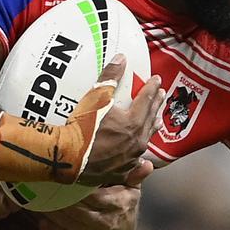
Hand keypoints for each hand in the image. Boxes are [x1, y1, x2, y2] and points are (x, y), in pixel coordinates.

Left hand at [36, 160, 151, 229]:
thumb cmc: (123, 199)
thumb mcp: (130, 185)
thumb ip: (134, 174)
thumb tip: (147, 165)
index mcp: (120, 205)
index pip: (95, 196)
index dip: (77, 186)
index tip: (62, 174)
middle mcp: (107, 224)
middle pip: (78, 210)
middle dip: (60, 198)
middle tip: (44, 183)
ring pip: (68, 224)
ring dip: (52, 211)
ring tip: (39, 197)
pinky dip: (50, 229)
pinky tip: (40, 217)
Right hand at [74, 57, 164, 185]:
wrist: (68, 156)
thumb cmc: (82, 127)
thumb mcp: (96, 97)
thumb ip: (110, 76)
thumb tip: (121, 58)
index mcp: (133, 121)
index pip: (147, 100)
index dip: (152, 88)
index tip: (157, 80)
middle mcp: (136, 140)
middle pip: (150, 118)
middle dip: (156, 105)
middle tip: (161, 95)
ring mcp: (130, 158)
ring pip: (146, 140)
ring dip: (152, 127)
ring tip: (157, 121)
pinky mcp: (122, 171)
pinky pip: (136, 163)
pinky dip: (141, 157)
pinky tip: (143, 157)